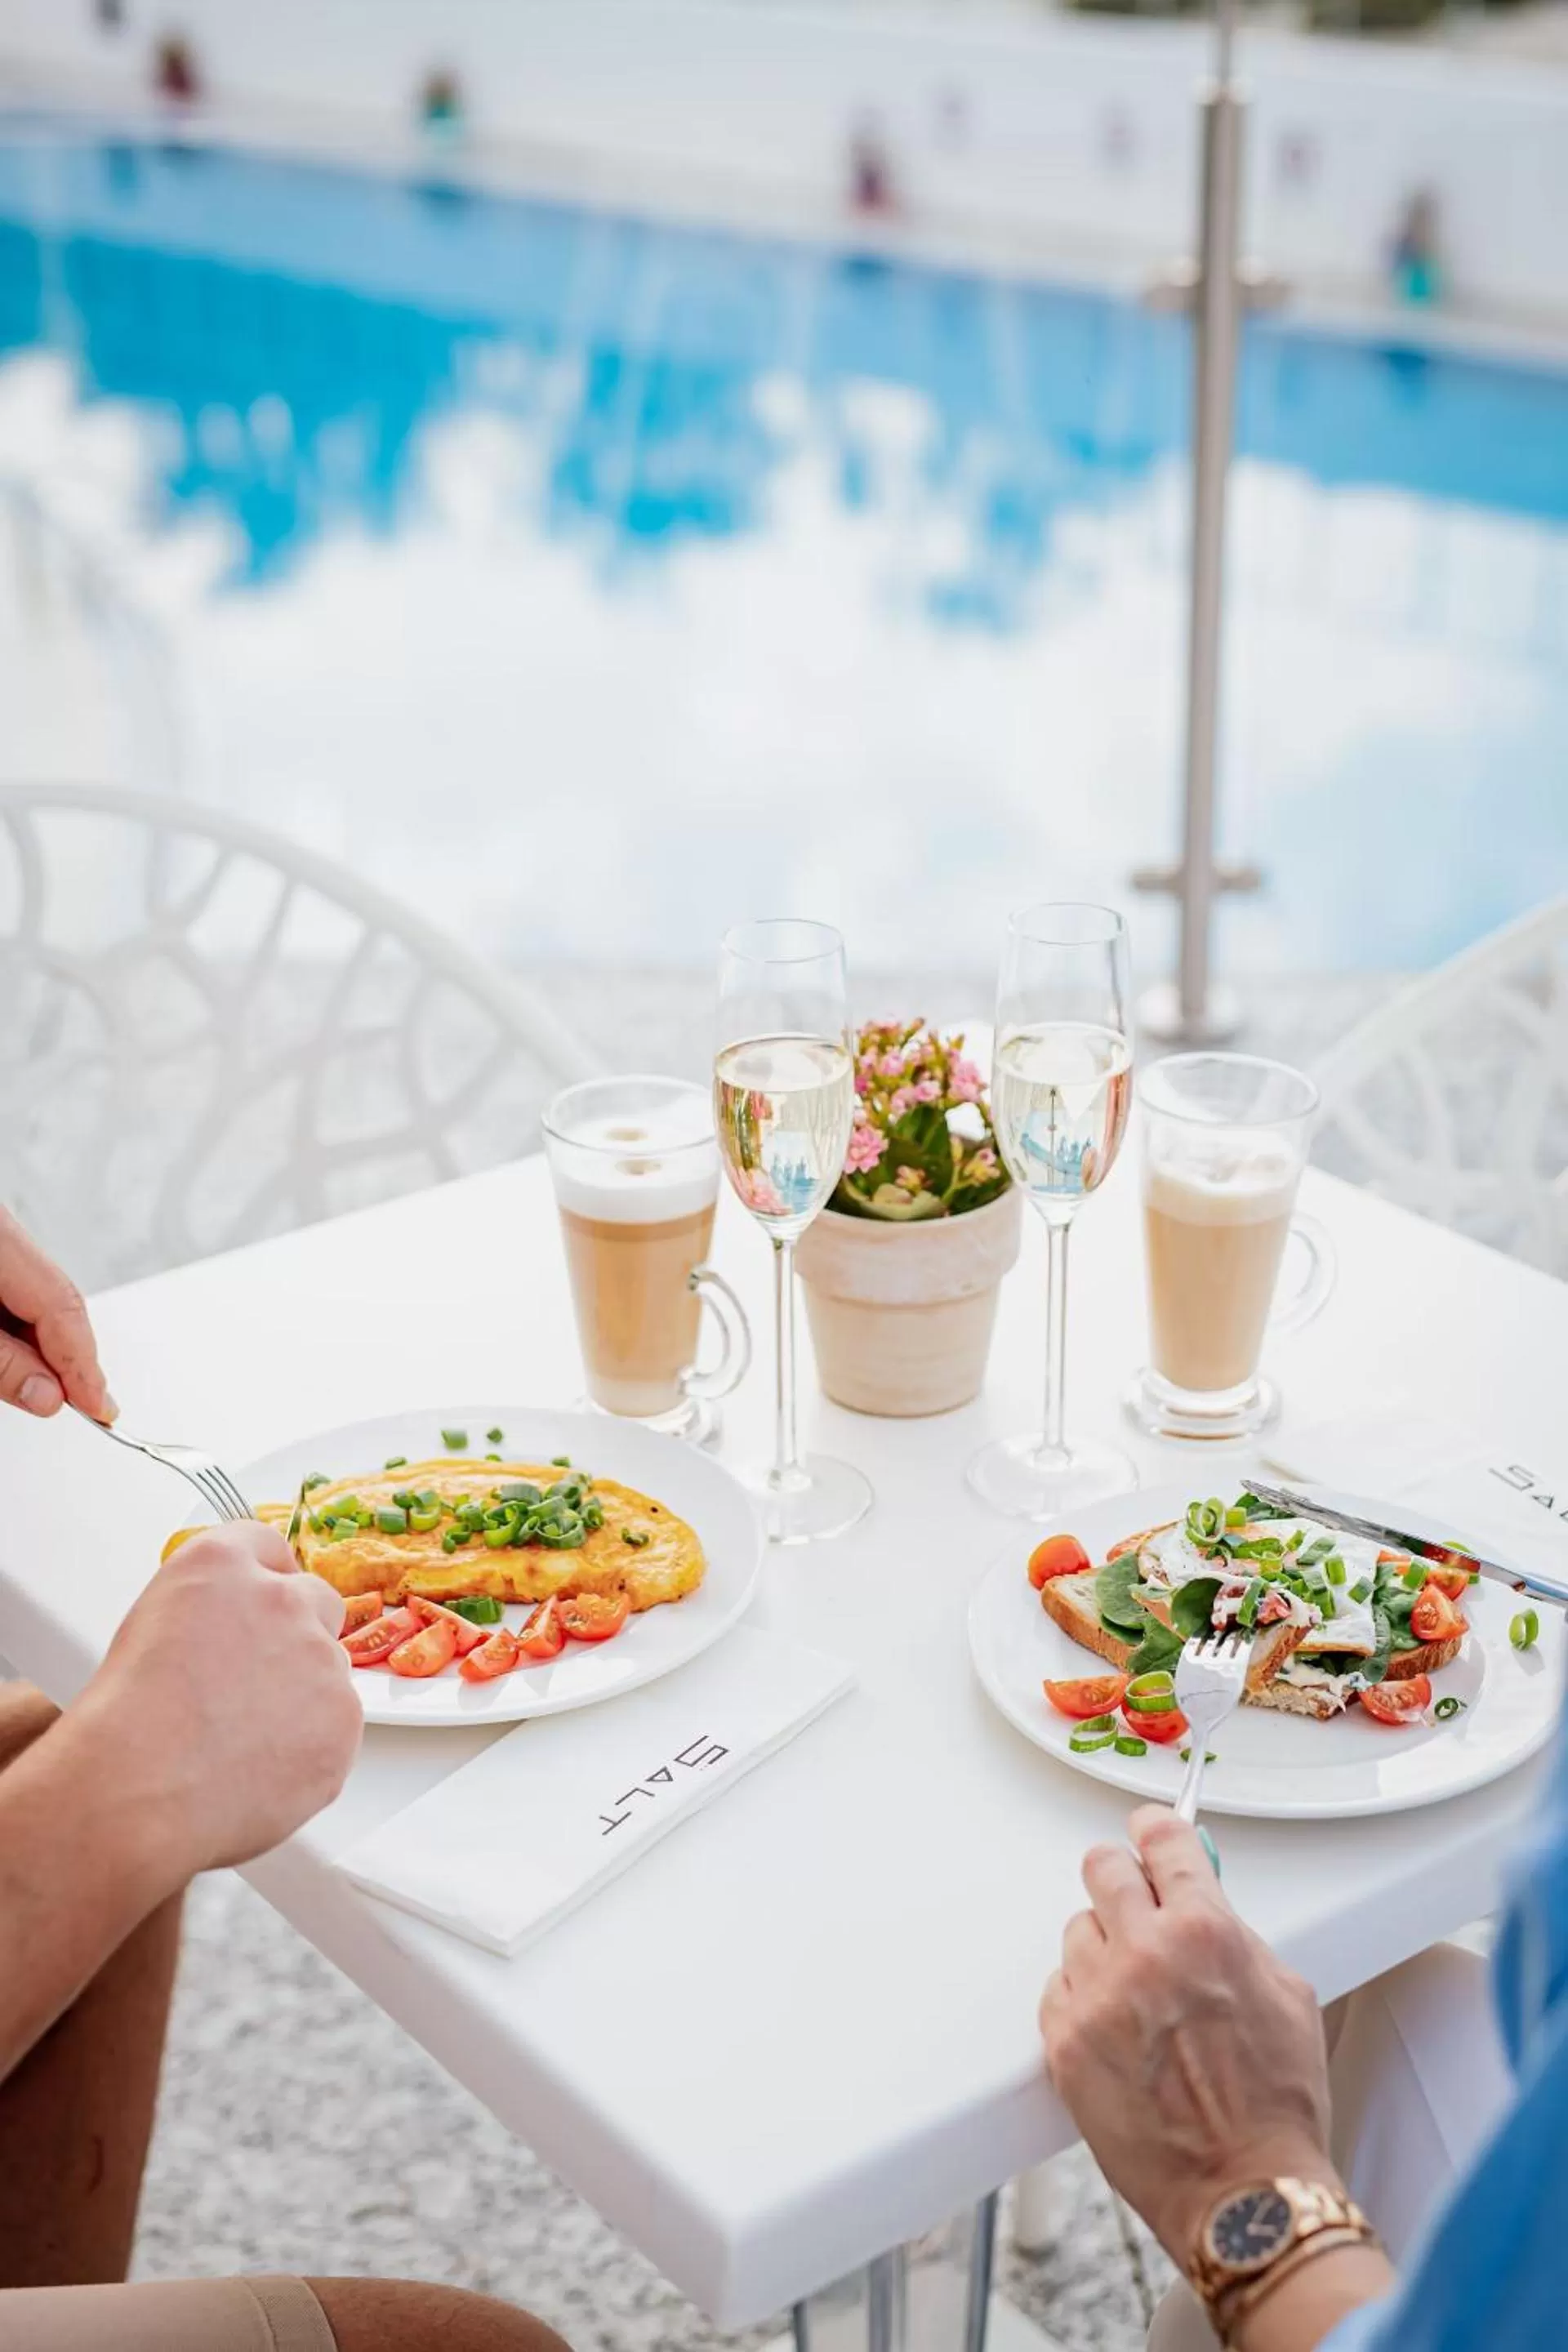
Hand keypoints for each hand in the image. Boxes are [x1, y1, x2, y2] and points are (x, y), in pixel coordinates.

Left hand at [0, 1208, 114, 1420]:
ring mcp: (1, 1242)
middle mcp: (5, 1234)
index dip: (83, 1363)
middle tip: (86, 1404)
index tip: (97, 1407)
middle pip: (57, 1300)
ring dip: (42, 1347)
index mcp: (0, 1241)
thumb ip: (1, 1362)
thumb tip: (47, 1395)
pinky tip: (18, 1355)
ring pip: (38, 1298)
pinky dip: (20, 1330)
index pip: (62, 1304)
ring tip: (45, 1388)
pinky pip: (18, 1293)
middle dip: (68, 1357)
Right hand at [75, 1522, 361, 1882]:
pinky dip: (309, 1746)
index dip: (264, 1578)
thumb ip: (207, 1609)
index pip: (263, 1546)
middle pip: (313, 1599)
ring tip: (241, 1741)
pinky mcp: (344, 1717)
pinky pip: (337, 1725)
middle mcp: (280, 1598)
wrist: (136, 1793)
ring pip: (328, 1668)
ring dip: (302, 1694)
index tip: (262, 1601)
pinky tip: (259, 1768)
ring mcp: (320, 1656)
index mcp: (220, 1564)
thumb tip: (230, 1631)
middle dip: (294, 1632)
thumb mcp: (148, 1629)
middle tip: (254, 1681)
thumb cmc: (124, 1724)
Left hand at [1040, 1807, 1336, 2268]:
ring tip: (1138, 1998)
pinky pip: (1057, 1989)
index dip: (1154, 1830)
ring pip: (1077, 1931)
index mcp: (1205, 1931)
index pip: (1162, 1840)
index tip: (1147, 1830)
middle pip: (1101, 1867)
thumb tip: (1202, 1898)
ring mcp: (1098, 1999)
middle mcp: (1144, 1954)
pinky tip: (1116, 2032)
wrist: (1245, 2194)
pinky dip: (1081, 2001)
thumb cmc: (1276, 2107)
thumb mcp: (1286, 1994)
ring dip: (1104, 1950)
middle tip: (1131, 1901)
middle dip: (1119, 1879)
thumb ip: (1234, 1934)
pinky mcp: (1066, 2045)